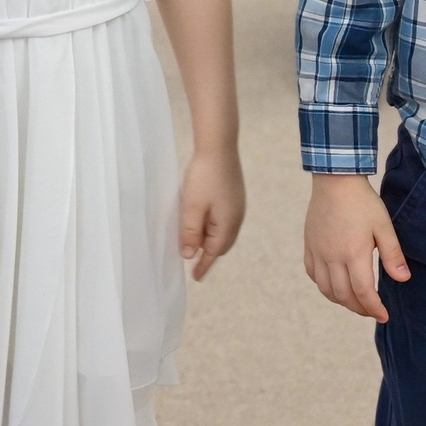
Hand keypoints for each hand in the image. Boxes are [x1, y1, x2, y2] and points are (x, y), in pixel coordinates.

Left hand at [177, 147, 245, 278]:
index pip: (214, 251)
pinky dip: (212, 227)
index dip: (204, 264)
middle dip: (208, 254)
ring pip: (222, 232)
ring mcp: (236, 207)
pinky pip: (222, 220)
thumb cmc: (204, 177)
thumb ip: (191, 232)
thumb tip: (189, 255)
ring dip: (209, 240)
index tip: (195, 277)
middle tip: (193, 262)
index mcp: (228, 224)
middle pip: (221, 244)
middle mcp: (236, 219)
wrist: (219, 148)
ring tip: (194, 244)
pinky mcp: (232, 197)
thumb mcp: (192, 207)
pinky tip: (202, 222)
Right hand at [305, 171, 408, 320]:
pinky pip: (312, 273)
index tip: (384, 315)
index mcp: (353, 253)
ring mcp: (317, 251)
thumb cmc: (363, 203)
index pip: (363, 292)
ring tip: (354, 301)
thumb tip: (403, 279)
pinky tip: (334, 284)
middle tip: (372, 311)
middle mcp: (332, 256)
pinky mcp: (309, 244)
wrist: (335, 181)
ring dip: (340, 300)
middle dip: (359, 308)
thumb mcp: (384, 227)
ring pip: (324, 287)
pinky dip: (323, 285)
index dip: (374, 308)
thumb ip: (393, 255)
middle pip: (342, 294)